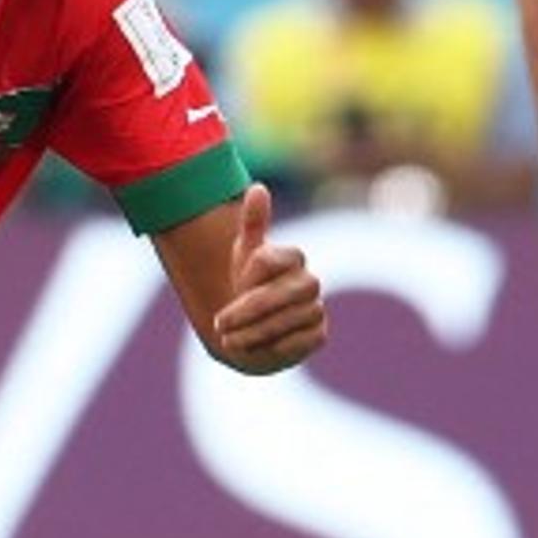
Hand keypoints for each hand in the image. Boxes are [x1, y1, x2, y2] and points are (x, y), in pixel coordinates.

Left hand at [209, 183, 327, 371]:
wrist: (252, 326)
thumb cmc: (246, 285)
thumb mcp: (243, 253)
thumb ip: (253, 223)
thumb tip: (258, 188)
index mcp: (292, 257)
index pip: (268, 260)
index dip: (246, 276)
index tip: (234, 284)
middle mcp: (309, 282)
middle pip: (278, 294)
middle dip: (245, 311)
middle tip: (218, 325)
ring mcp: (315, 308)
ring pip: (285, 321)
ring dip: (252, 333)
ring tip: (229, 341)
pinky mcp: (318, 334)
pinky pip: (297, 342)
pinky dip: (273, 347)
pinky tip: (257, 348)